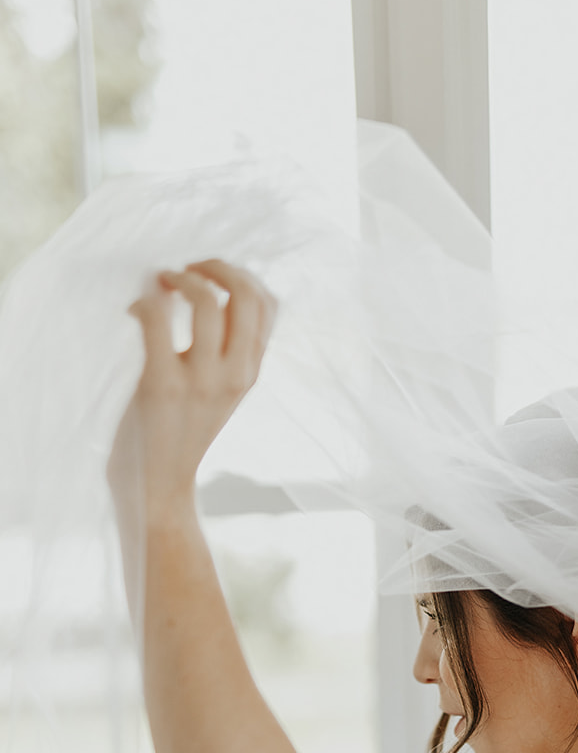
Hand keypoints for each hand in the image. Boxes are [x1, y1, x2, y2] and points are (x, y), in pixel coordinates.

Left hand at [108, 259, 275, 518]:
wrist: (160, 487)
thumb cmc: (180, 434)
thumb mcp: (219, 393)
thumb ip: (225, 352)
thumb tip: (207, 292)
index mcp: (251, 374)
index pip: (269, 304)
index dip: (240, 274)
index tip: (211, 276)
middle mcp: (235, 376)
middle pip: (246, 294)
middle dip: (215, 265)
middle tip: (185, 269)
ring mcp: (201, 381)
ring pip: (206, 300)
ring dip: (178, 277)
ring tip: (159, 283)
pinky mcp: (162, 385)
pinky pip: (157, 318)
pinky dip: (145, 300)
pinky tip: (133, 309)